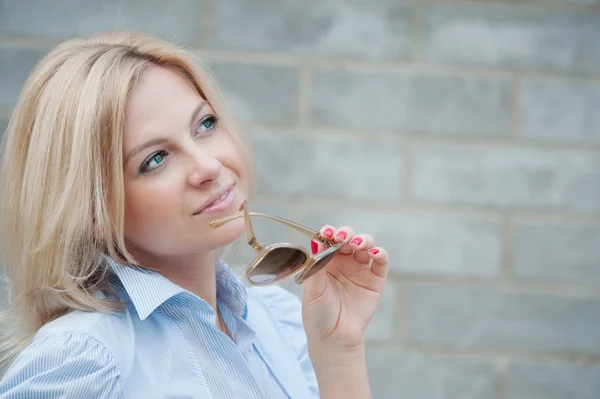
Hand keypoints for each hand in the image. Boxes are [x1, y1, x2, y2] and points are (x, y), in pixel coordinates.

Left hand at [301, 225, 388, 352]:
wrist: (333, 338)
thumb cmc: (318, 314)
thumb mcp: (312, 289)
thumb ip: (316, 265)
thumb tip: (316, 241)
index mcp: (325, 260)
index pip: (328, 239)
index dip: (328, 232)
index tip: (327, 233)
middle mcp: (343, 261)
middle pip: (348, 238)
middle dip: (346, 233)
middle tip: (342, 237)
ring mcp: (360, 269)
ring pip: (365, 245)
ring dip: (363, 239)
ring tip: (357, 244)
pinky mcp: (375, 279)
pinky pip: (380, 261)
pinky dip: (380, 253)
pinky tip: (374, 253)